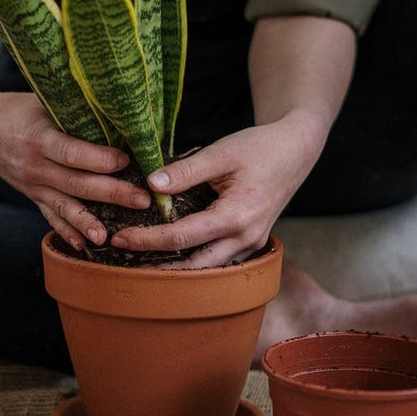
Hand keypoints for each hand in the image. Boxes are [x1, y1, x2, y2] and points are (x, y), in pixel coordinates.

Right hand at [0, 91, 154, 250]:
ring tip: (110, 236)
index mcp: (37, 137)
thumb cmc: (17, 109)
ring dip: (88, 222)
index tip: (127, 161)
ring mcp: (31, 184)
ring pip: (63, 206)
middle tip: (142, 200)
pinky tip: (83, 245)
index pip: (71, 153)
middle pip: (75, 183)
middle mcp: (33, 165)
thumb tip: (117, 115)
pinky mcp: (31, 196)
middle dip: (111, 193)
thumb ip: (72, 111)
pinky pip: (50, 216)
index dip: (99, 159)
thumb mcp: (41, 102)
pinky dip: (66, 232)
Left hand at [110, 110, 326, 267]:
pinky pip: (220, 259)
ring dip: (176, 268)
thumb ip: (185, 171)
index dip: (147, 240)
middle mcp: (246, 238)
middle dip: (157, 264)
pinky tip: (171, 253)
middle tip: (123, 256)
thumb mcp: (221, 152)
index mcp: (237, 216)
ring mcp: (252, 243)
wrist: (296, 149)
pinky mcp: (252, 241)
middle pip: (194, 264)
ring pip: (208, 268)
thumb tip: (150, 185)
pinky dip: (195, 259)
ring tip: (141, 261)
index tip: (120, 239)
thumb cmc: (260, 147)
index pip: (182, 237)